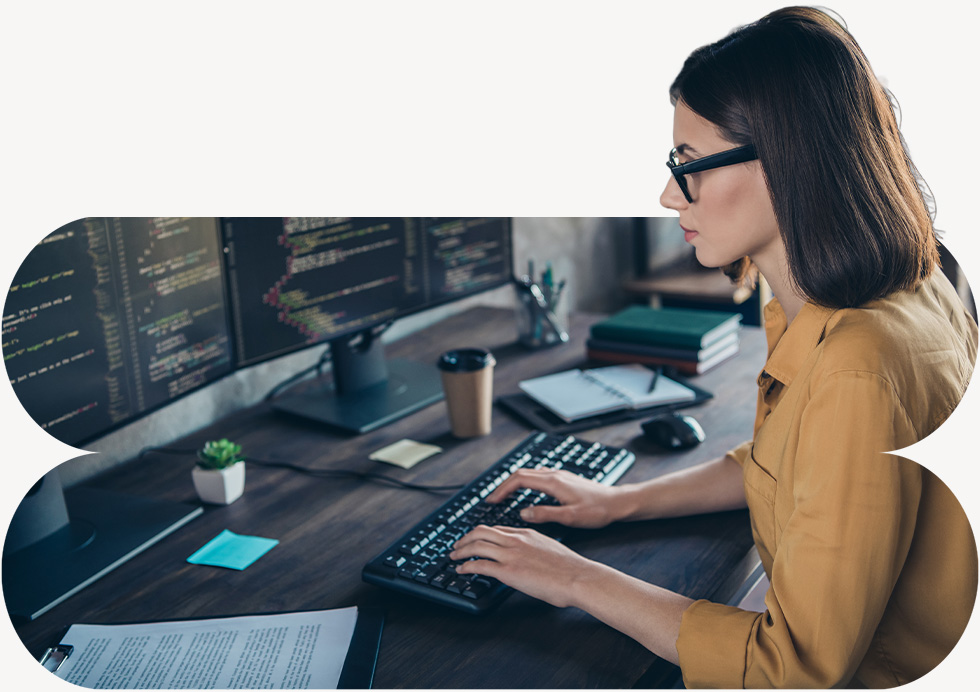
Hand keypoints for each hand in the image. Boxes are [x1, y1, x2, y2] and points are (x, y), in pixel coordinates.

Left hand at [451, 525, 595, 607]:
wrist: (579, 577)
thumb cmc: (570, 568)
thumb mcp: (550, 548)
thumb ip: (535, 548)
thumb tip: (529, 556)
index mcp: (527, 533)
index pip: (497, 528)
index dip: (482, 534)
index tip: (475, 540)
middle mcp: (516, 540)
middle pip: (481, 531)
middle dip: (465, 538)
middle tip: (457, 546)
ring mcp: (512, 554)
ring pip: (477, 545)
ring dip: (461, 551)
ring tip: (454, 557)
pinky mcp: (509, 571)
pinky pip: (480, 565)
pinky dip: (467, 567)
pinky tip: (462, 571)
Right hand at [487, 468, 621, 528]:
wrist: (618, 503)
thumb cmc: (597, 511)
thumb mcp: (570, 517)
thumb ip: (544, 514)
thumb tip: (523, 513)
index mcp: (553, 482)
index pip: (519, 479)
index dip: (502, 489)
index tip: (492, 500)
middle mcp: (555, 474)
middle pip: (521, 473)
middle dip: (504, 485)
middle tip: (493, 499)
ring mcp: (560, 475)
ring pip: (530, 473)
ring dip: (514, 482)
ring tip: (505, 496)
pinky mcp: (565, 479)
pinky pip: (538, 476)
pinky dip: (526, 482)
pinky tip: (527, 492)